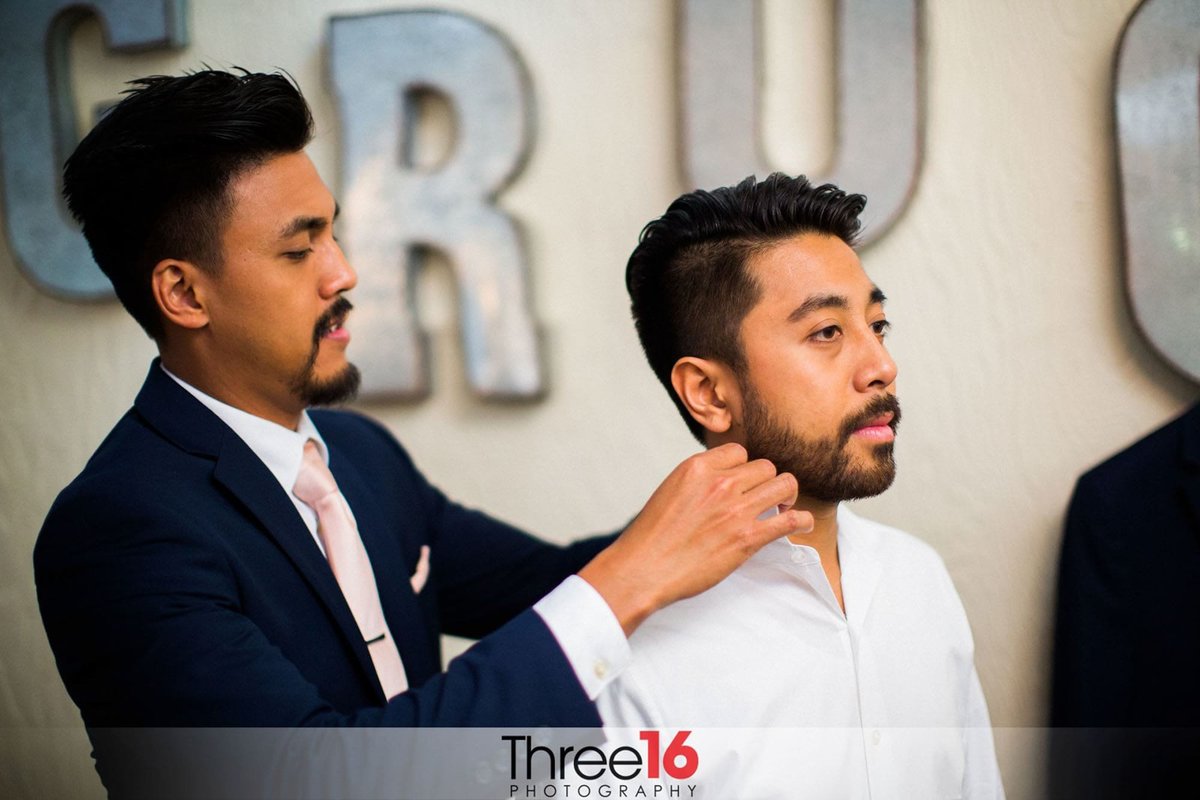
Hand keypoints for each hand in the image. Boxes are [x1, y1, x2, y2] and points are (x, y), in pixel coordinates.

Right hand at [578, 443, 812, 635]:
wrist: (643, 569)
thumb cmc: (652, 537)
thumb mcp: (671, 491)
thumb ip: (698, 481)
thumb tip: (720, 482)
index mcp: (697, 468)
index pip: (739, 452)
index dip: (744, 468)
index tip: (743, 483)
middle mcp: (720, 483)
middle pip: (765, 467)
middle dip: (766, 481)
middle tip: (764, 498)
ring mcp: (736, 510)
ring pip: (784, 484)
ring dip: (788, 495)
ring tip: (782, 506)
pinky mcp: (747, 538)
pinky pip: (790, 519)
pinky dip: (802, 520)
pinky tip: (801, 523)